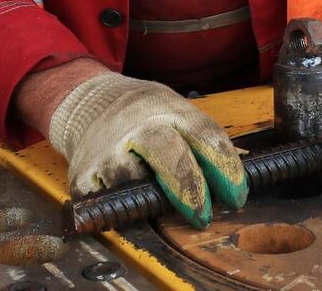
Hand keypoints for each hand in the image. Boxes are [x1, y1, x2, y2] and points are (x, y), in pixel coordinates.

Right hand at [45, 71, 247, 226]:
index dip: (225, 167)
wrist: (88, 105)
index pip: (205, 135)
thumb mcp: (174, 112)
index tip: (236, 196)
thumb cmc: (143, 117)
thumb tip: (233, 187)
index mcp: (171, 110)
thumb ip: (199, 143)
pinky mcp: (85, 175)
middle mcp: (140, 126)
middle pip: (170, 155)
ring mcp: (110, 150)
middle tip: (203, 216)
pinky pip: (106, 200)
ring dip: (152, 200)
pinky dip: (121, 209)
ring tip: (159, 208)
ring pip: (134, 180)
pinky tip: (130, 209)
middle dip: (190, 189)